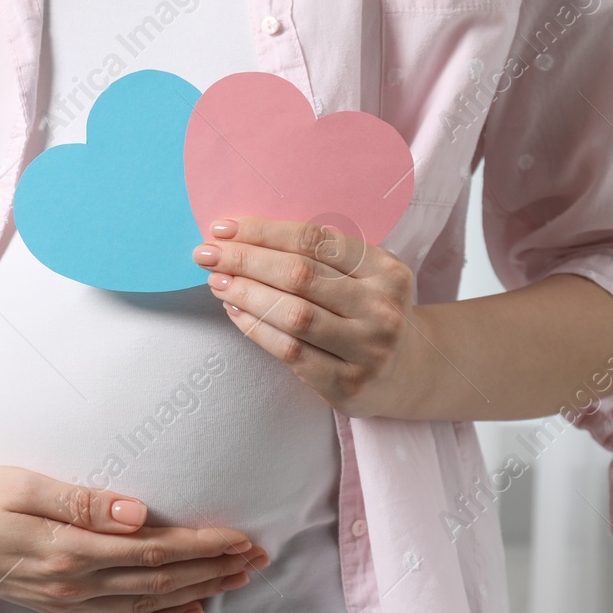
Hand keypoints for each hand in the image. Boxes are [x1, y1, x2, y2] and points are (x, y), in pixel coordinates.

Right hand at [0, 465, 270, 612]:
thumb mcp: (22, 486)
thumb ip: (80, 501)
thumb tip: (137, 511)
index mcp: (69, 550)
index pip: (153, 550)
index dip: (203, 546)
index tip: (242, 537)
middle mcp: (74, 584)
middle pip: (160, 580)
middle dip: (214, 569)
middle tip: (259, 557)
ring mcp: (67, 602)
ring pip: (148, 604)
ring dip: (198, 592)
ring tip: (238, 581)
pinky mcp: (60, 609)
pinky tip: (189, 611)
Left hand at [193, 215, 430, 418]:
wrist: (406, 374)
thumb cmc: (368, 314)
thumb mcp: (365, 277)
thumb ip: (321, 257)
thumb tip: (244, 237)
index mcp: (386, 270)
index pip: (316, 241)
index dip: (265, 232)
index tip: (224, 228)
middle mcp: (382, 308)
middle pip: (300, 275)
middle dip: (246, 260)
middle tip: (207, 254)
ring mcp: (368, 350)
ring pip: (294, 315)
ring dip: (246, 294)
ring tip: (217, 281)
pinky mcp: (348, 384)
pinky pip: (291, 352)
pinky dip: (256, 329)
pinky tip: (235, 312)